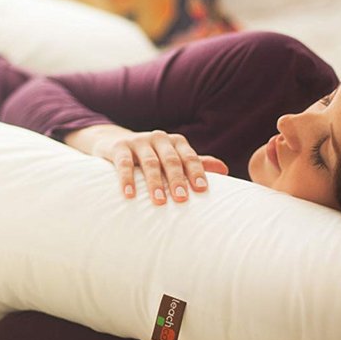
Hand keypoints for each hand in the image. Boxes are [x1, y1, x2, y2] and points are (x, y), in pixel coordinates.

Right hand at [90, 129, 227, 204]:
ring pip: (150, 162)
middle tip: (182, 198)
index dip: (196, 172)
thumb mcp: (173, 157)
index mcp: (176, 142)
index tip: (202, 189)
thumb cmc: (151, 155)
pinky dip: (127, 179)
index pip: (189, 157)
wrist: (115, 141)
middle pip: (171, 160)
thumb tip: (225, 170)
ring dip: (155, 182)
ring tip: (159, 201)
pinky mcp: (119, 147)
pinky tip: (129, 194)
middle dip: (177, 179)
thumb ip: (196, 163)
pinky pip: (124, 164)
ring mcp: (138, 141)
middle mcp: (159, 138)